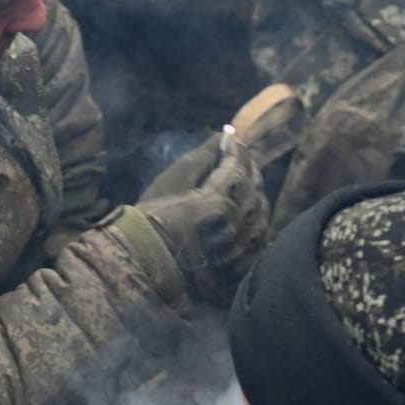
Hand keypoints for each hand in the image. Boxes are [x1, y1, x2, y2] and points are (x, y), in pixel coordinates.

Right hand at [135, 132, 267, 304]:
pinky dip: (256, 226)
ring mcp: (237, 251)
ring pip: (260, 217)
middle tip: (240, 158)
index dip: (236, 150)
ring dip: (254, 198)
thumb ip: (202, 157)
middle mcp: (231, 227)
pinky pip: (258, 243)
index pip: (238, 168)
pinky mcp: (238, 269)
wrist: (143, 265)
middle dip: (249, 170)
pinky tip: (247, 217)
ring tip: (244, 187)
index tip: (231, 138)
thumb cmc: (151, 220)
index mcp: (214, 203)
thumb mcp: (171, 182)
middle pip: (254, 191)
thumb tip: (223, 135)